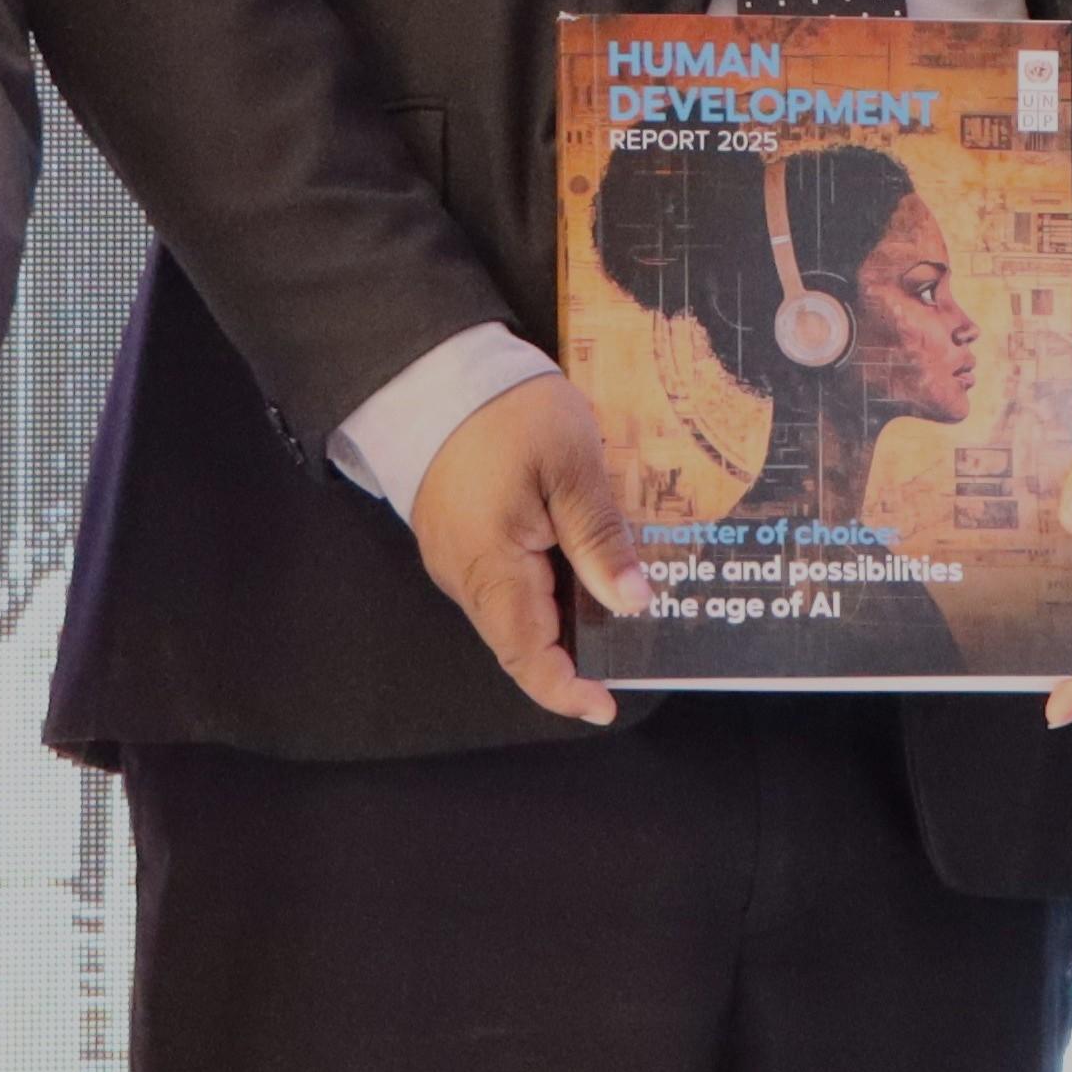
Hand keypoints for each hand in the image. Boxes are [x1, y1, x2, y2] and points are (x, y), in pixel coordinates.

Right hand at [411, 374, 645, 725]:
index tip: (607, 704)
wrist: (431, 367)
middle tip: (640, 640)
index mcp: (491, 567)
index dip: (564, 689)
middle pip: (525, 636)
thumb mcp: (571, 467)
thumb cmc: (505, 413)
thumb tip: (634, 603)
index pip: (525, 654)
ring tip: (627, 598)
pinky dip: (551, 581)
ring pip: (519, 606)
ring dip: (569, 613)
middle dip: (580, 650)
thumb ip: (600, 539)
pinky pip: (509, 575)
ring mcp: (459, 554)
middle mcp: (466, 574)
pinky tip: (589, 561)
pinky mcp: (461, 531)